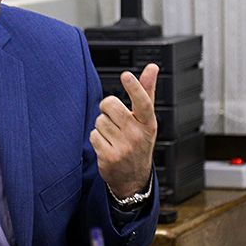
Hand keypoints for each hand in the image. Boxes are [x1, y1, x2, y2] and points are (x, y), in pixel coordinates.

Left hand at [90, 63, 158, 198]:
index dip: (135, 87)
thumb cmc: (139, 142)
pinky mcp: (109, 157)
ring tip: (114, 136)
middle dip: (107, 109)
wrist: (133, 177)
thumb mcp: (146, 119)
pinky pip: (93, 135)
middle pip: (110, 105)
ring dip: (103, 126)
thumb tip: (152, 67)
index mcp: (148, 123)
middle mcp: (137, 135)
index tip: (126, 75)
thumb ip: (147, 92)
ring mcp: (124, 147)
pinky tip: (108, 146)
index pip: (143, 102)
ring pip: (99, 120)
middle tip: (115, 119)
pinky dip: (97, 139)